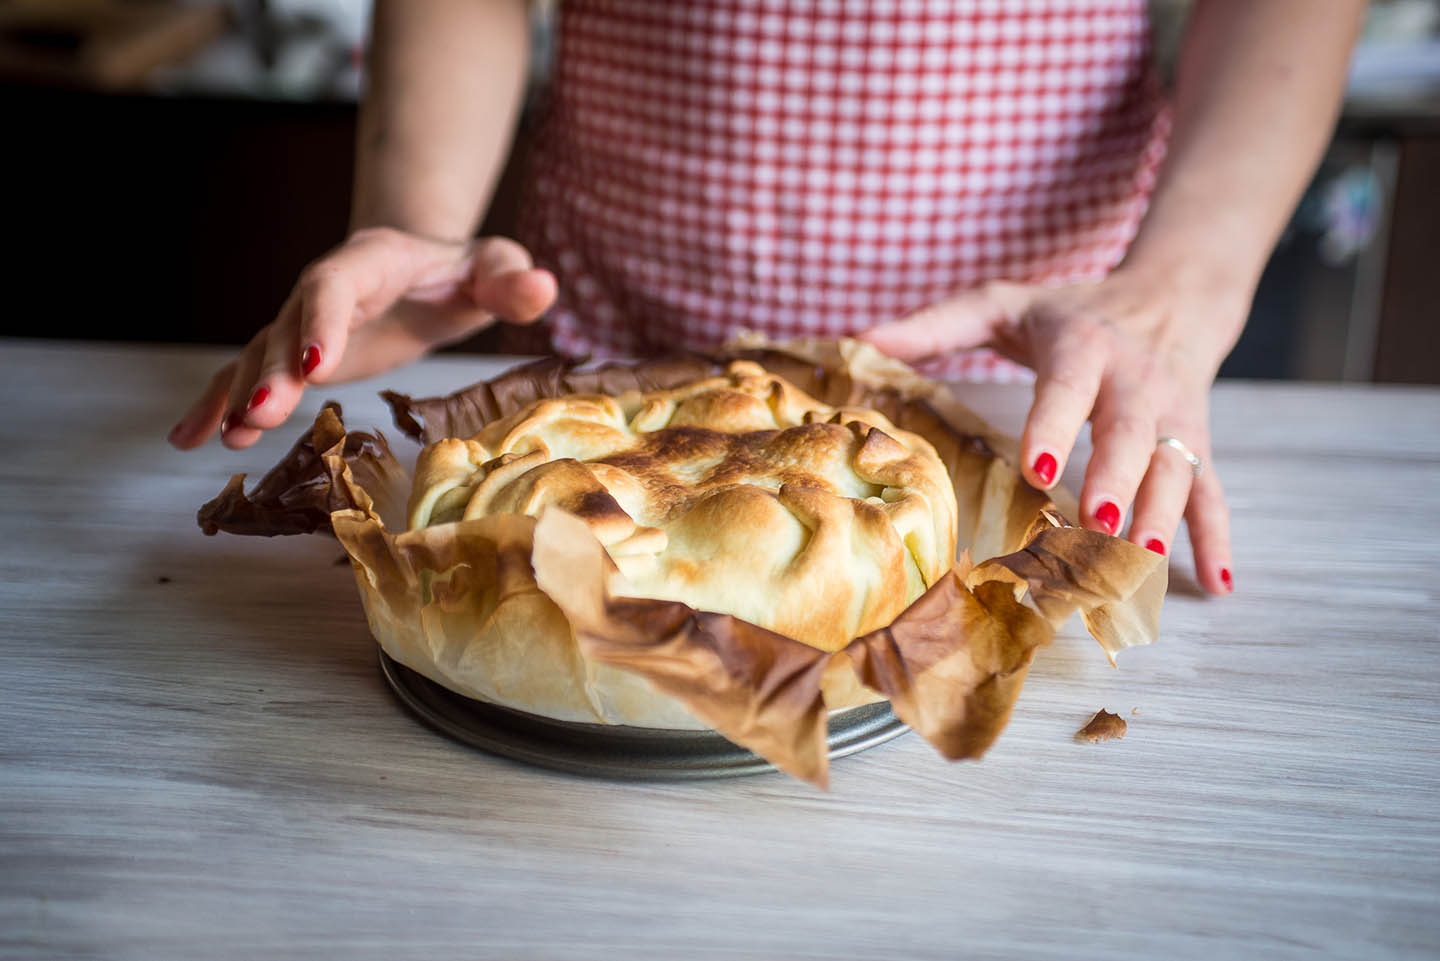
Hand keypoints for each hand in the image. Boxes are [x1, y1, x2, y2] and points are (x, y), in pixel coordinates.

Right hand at [168, 228, 556, 450]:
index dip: (323, 320)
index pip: (338, 285)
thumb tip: (543, 287)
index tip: (317, 362)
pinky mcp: (296, 353)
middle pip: (289, 327)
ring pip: (261, 356)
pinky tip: (195, 439)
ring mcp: (304, 322)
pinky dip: (221, 404)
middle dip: (274, 373)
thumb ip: (512, 279)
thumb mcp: (495, 267)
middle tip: (261, 417)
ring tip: (221, 437)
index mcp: (372, 263)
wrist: (423, 261)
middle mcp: (325, 290)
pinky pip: (251, 375)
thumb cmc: (464, 270)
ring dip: (239, 395)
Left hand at [859, 268, 1239, 594]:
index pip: (1069, 388)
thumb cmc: (1071, 312)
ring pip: (1176, 471)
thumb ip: (936, 325)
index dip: (1056, 425)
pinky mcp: (1198, 445)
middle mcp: (1137, 383)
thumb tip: (860, 343)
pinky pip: (1213, 492)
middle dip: (1117, 480)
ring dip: (1162, 518)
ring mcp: (1174, 418)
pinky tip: (1214, 583)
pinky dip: (1215, 537)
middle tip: (1098, 524)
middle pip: (1132, 435)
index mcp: (1084, 347)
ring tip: (1140, 563)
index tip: (1038, 469)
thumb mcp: (1003, 304)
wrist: (1172, 295)